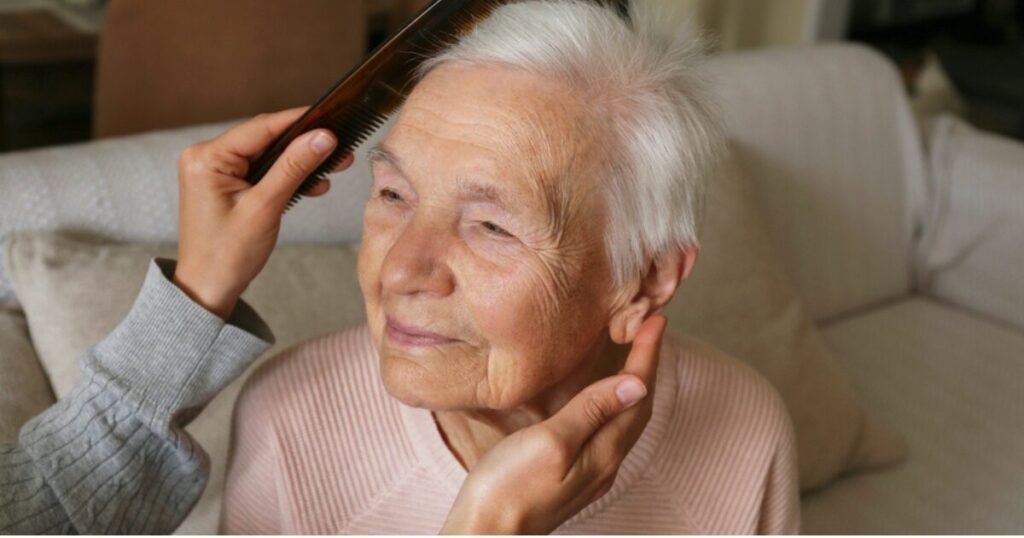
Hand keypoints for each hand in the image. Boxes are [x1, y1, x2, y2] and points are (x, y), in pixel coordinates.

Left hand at [173, 107, 352, 319]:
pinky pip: (261, 171)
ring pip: (267, 155)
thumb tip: (322, 137)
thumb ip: (294, 168)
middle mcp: (206, 157)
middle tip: (340, 148)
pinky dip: (285, 177)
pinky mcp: (225, 184)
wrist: (208, 289)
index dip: (300, 122)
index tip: (333, 119)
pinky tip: (311, 184)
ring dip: (298, 162)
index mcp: (207, 158)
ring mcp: (214, 171)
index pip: (262, 128)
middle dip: (304, 145)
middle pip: (265, 139)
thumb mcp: (265, 207)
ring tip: (333, 167)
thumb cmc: (227, 255)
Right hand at [440, 314, 667, 534]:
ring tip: (632, 353)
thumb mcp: (551, 442)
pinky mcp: (570, 477)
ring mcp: (588, 473)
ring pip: (623, 420)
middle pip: (638, 408)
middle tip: (648, 327)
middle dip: (647, 365)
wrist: (485, 536)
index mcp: (603, 453)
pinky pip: (606, 431)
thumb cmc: (509, 491)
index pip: (638, 395)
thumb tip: (636, 385)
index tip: (655, 319)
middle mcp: (604, 464)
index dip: (648, 355)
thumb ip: (592, 412)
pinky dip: (611, 403)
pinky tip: (599, 397)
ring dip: (632, 384)